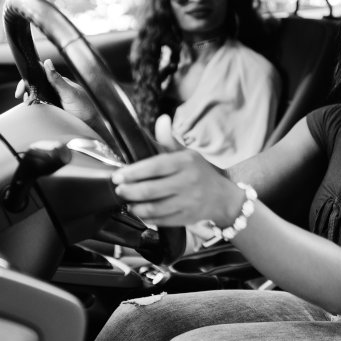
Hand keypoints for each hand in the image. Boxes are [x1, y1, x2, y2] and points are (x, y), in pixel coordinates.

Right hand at [16, 59, 99, 127]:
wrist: (90, 126)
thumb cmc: (84, 108)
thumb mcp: (70, 93)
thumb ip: (58, 80)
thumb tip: (48, 62)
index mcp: (58, 83)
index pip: (39, 76)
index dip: (28, 80)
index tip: (21, 89)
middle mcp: (54, 91)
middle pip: (35, 88)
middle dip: (26, 92)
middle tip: (24, 100)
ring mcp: (52, 102)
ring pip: (35, 99)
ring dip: (29, 102)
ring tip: (29, 106)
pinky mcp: (52, 112)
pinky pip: (39, 109)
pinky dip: (34, 110)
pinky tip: (33, 112)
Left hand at [111, 150, 243, 227]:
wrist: (222, 197)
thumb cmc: (199, 172)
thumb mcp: (187, 153)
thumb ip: (169, 139)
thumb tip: (161, 120)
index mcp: (185, 162)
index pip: (154, 167)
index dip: (133, 172)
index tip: (118, 176)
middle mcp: (187, 182)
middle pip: (150, 190)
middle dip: (129, 191)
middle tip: (119, 190)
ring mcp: (187, 202)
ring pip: (154, 208)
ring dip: (136, 207)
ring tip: (128, 202)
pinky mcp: (186, 218)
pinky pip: (162, 220)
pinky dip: (148, 218)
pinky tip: (141, 212)